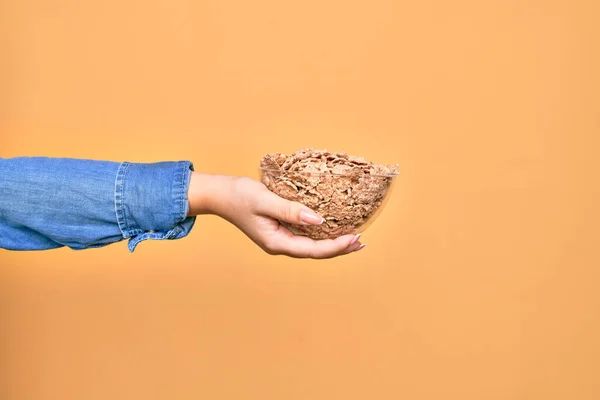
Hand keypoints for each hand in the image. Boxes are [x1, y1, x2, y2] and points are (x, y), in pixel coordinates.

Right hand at [187, 173, 364, 258]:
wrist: (220, 194)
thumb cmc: (240, 195)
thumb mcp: (265, 200)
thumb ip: (291, 210)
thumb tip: (319, 219)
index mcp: (277, 243)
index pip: (313, 250)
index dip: (336, 246)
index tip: (355, 237)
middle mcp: (280, 245)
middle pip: (316, 252)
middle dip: (340, 248)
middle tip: (362, 241)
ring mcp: (281, 238)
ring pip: (313, 246)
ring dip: (333, 243)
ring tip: (354, 238)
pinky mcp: (281, 230)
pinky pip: (306, 236)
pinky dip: (322, 233)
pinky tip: (333, 227)